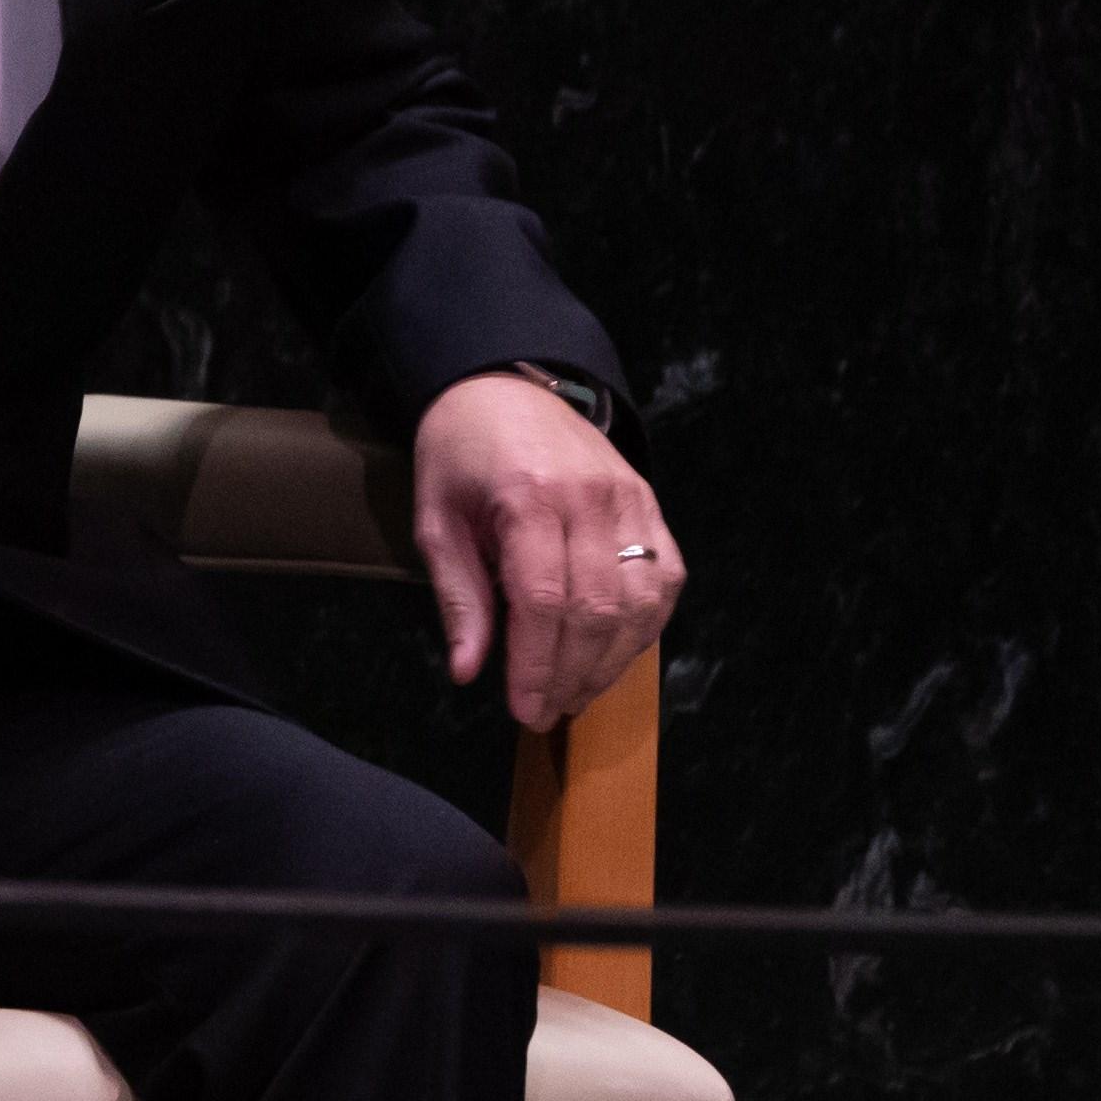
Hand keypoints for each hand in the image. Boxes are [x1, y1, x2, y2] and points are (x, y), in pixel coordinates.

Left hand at [411, 366, 678, 732]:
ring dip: (612, 661)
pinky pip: (664, 578)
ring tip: (577, 693)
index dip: (538, 666)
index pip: (545, 601)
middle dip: (573, 675)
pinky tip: (613, 653)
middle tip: (546, 712)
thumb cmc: (460, 455)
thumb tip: (468, 671)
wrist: (503, 388)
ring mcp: (631, 499)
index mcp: (530, 496)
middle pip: (597, 609)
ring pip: (640, 601)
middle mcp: (592, 498)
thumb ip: (459, 597)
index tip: (524, 711)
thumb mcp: (436, 521)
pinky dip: (645, 626)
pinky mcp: (650, 503)